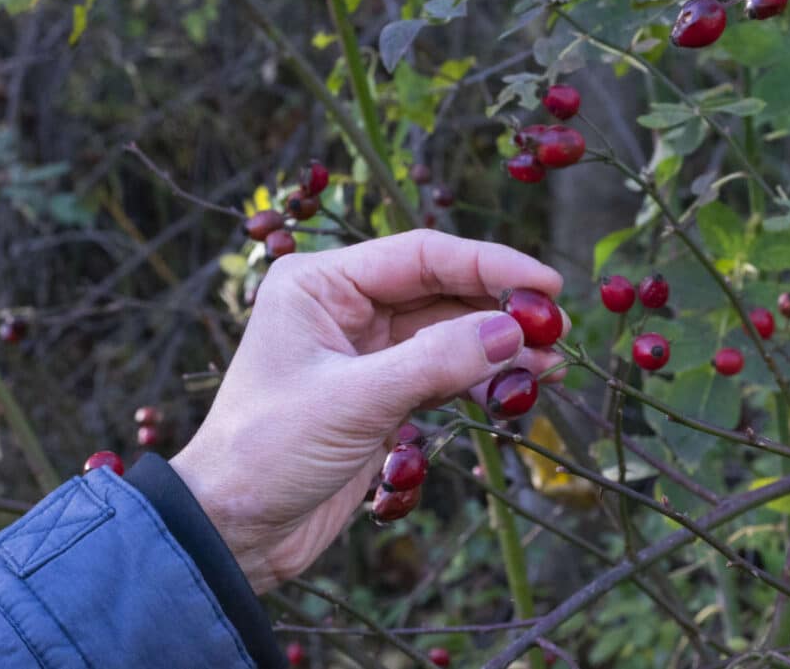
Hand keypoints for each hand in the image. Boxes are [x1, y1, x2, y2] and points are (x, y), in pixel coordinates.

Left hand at [169, 230, 567, 592]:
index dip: (490, 265)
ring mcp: (366, 350)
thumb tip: (513, 330)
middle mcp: (345, 306)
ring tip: (550, 366)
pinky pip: (444, 372)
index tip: (547, 284)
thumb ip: (437, 362)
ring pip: (450, 333)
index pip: (422, 256)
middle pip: (443, 291)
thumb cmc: (268, 451)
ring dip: (499, 348)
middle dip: (500, 309)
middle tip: (557, 329)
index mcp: (321, 283)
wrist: (232, 532)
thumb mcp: (355, 401)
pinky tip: (519, 389)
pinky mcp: (381, 393)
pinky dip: (481, 380)